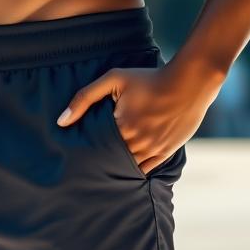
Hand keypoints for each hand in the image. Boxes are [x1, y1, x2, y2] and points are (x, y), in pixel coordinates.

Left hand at [56, 57, 221, 174]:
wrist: (188, 82)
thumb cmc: (149, 78)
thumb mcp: (114, 78)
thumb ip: (85, 97)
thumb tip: (61, 121)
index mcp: (121, 127)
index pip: (96, 148)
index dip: (86, 151)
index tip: (75, 154)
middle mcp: (137, 143)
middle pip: (111, 160)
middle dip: (99, 162)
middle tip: (84, 168)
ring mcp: (153, 150)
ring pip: (128, 168)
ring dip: (115, 169)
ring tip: (101, 172)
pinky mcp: (166, 152)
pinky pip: (145, 170)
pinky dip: (134, 171)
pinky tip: (124, 171)